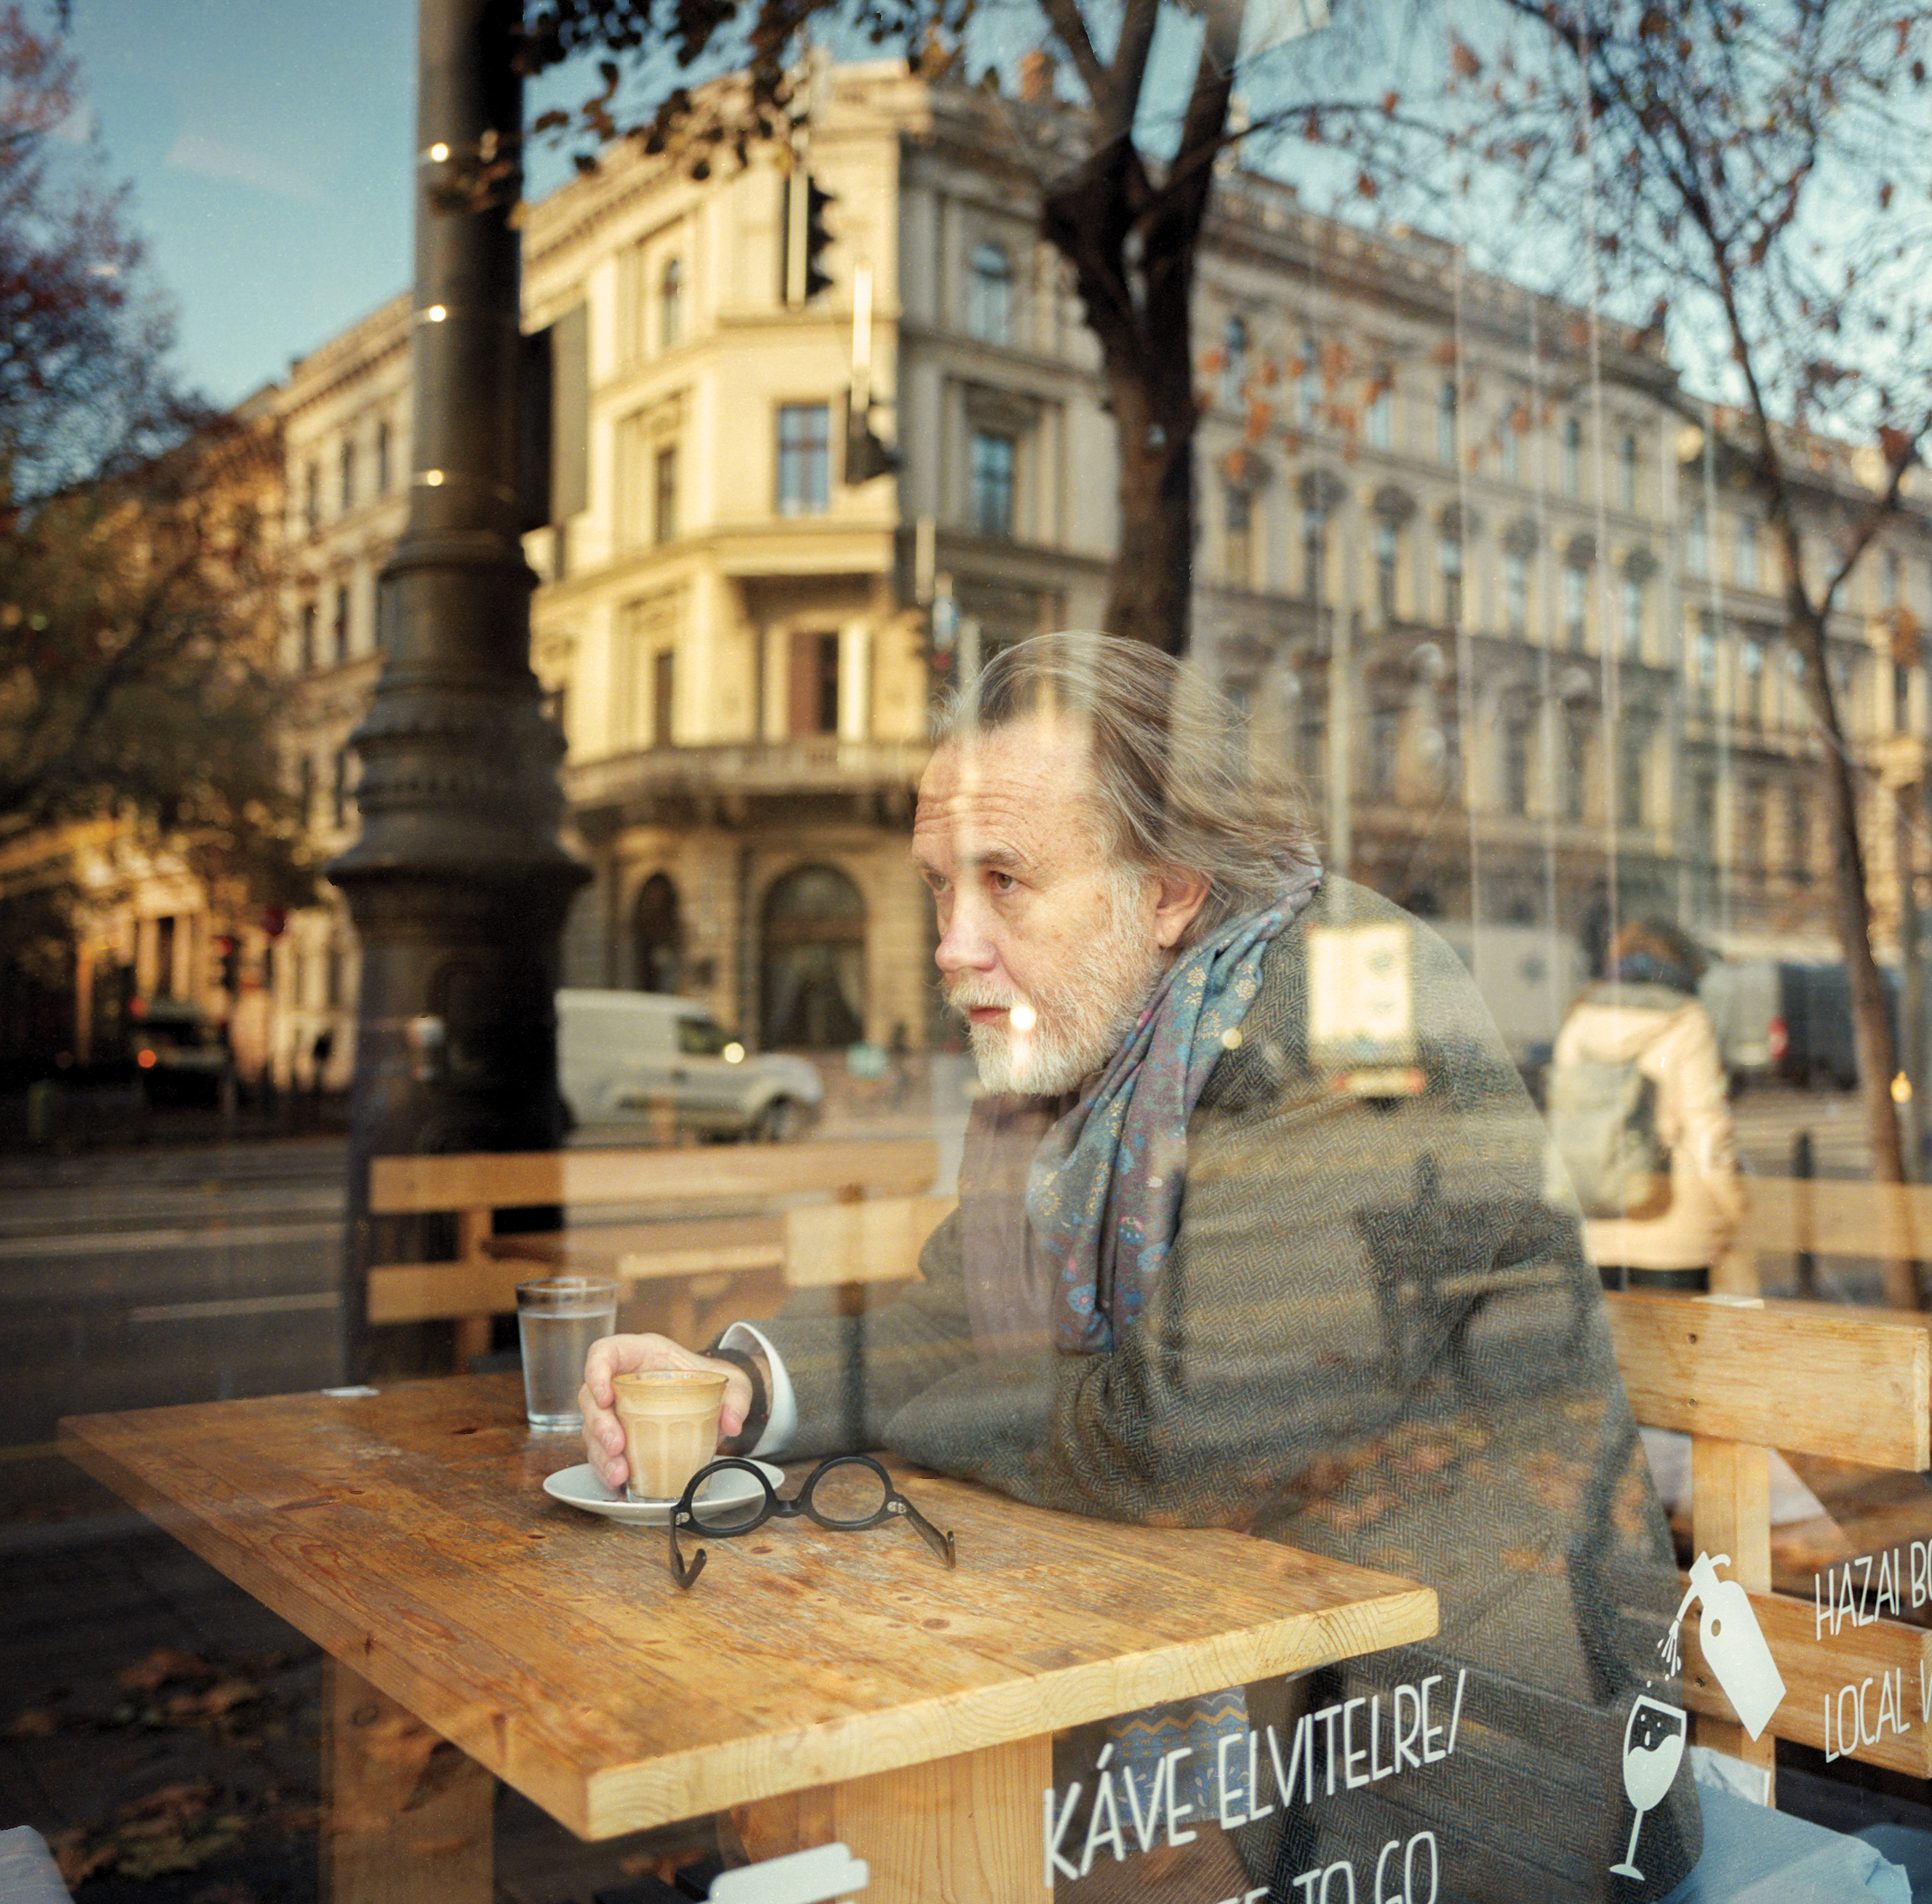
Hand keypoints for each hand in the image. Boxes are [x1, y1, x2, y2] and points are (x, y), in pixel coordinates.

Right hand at [579, 1333, 751, 1491]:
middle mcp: (622, 1380)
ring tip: (619, 1474)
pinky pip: (602, 1452)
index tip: (606, 1397)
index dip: (596, 1371)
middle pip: (591, 1397)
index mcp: (642, 1354)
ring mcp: (617, 1408)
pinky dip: (607, 1469)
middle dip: (600, 1425)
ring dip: (601, 1455)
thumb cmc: (711, 1380)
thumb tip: (731, 1424)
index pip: (605, 1352)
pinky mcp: (619, 1434)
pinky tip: (618, 1484)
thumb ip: (736, 1398)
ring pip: (592, 1429)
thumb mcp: (732, 1382)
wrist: (714, 1398)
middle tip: (617, 1446)